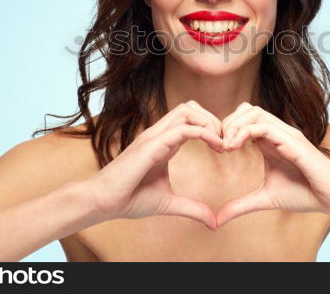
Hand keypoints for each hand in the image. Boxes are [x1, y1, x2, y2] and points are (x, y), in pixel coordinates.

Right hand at [85, 100, 223, 229]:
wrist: (102, 202)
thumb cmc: (129, 199)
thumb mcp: (169, 203)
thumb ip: (192, 208)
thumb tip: (213, 222)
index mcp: (164, 142)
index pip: (190, 119)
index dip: (211, 127)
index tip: (225, 148)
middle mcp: (159, 134)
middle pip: (190, 107)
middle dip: (213, 119)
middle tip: (226, 142)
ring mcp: (154, 136)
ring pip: (187, 110)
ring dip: (209, 122)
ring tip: (222, 143)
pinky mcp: (151, 145)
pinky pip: (182, 129)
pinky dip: (204, 133)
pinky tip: (216, 147)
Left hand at [216, 102, 329, 226]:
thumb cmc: (304, 194)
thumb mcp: (265, 199)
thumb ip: (241, 205)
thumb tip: (217, 220)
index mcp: (270, 141)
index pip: (243, 118)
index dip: (226, 128)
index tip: (216, 149)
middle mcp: (278, 132)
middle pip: (246, 108)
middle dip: (227, 123)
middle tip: (218, 146)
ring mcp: (286, 134)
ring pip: (254, 112)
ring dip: (234, 125)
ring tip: (226, 147)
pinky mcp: (293, 141)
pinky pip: (265, 127)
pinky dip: (245, 132)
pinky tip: (235, 148)